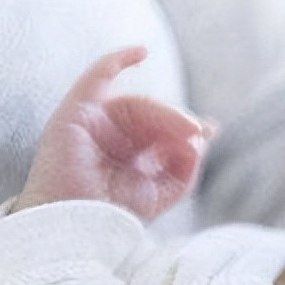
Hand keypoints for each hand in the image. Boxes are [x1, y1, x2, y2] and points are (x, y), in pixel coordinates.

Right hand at [15, 47, 213, 219]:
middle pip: (153, 117)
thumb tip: (202, 135)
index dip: (187, 129)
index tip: (208, 132)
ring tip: (186, 129)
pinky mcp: (76, 114)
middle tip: (198, 133)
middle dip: (178, 123)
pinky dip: (117, 60)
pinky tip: (141, 53)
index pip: (163, 131)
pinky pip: (97, 76)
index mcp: (130, 154)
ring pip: (138, 104)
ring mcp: (94, 123)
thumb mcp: (161, 193)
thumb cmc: (112, 218)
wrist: (77, 231)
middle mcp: (111, 136)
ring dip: (166, 114)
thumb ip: (184, 166)